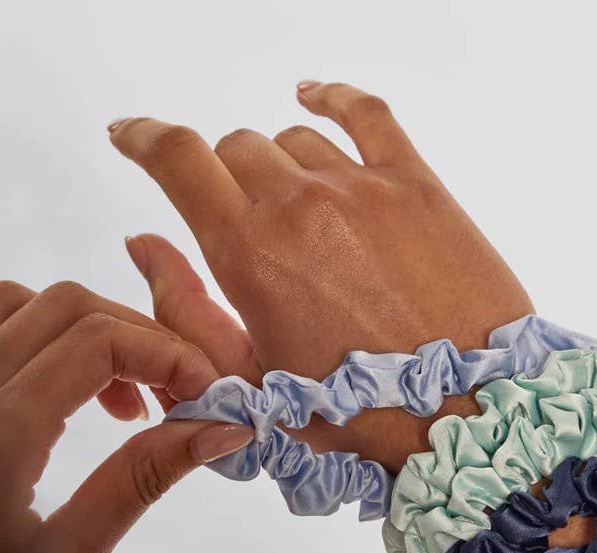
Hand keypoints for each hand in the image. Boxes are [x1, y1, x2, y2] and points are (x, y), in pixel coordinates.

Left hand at [0, 280, 251, 552]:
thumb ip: (134, 484)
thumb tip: (217, 431)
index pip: (95, 341)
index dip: (168, 355)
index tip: (213, 397)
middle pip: (62, 307)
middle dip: (142, 337)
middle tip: (187, 394)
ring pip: (20, 308)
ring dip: (94, 332)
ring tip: (135, 397)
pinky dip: (52, 346)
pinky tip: (80, 403)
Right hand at [109, 81, 533, 471]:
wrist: (465, 412)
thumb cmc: (359, 412)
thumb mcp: (253, 382)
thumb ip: (187, 310)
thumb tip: (145, 246)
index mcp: (250, 254)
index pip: (179, 161)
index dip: (144, 141)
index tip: (131, 136)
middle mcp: (300, 205)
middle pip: (237, 149)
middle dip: (225, 180)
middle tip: (245, 223)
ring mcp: (362, 187)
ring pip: (293, 140)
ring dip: (279, 167)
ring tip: (296, 210)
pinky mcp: (417, 185)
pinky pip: (366, 113)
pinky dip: (332, 97)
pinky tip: (313, 96)